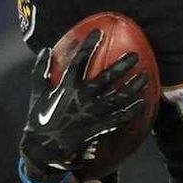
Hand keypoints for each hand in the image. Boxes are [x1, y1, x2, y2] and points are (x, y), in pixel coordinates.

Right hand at [20, 29, 145, 175]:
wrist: (44, 150)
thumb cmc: (40, 119)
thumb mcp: (37, 93)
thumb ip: (40, 71)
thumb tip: (45, 50)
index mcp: (66, 86)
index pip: (79, 61)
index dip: (89, 45)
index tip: (99, 32)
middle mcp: (82, 97)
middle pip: (107, 77)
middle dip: (122, 65)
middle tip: (135, 55)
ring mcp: (93, 112)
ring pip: (119, 97)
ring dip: (134, 87)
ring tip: (145, 77)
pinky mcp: (99, 126)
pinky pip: (120, 118)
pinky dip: (132, 110)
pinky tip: (142, 102)